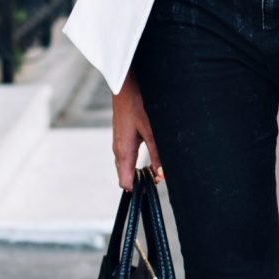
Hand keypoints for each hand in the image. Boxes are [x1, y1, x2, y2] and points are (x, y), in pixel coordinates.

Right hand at [111, 72, 163, 190]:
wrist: (125, 88)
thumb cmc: (137, 106)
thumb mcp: (151, 131)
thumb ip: (156, 153)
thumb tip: (161, 174)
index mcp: (124, 151)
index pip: (124, 181)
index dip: (137, 189)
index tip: (151, 189)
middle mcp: (118, 150)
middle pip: (124, 175)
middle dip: (138, 182)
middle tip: (155, 182)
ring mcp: (117, 143)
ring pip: (124, 166)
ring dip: (136, 173)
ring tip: (153, 174)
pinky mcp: (120, 137)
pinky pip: (124, 156)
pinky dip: (134, 163)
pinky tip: (145, 160)